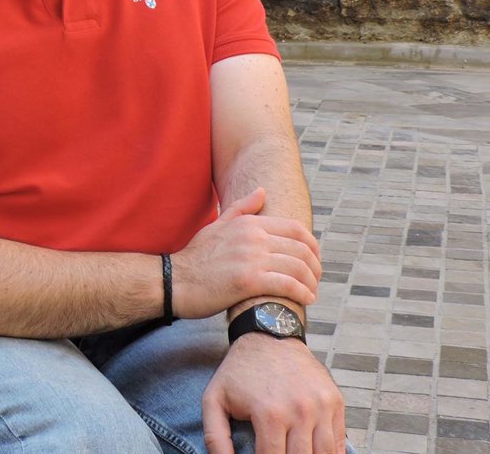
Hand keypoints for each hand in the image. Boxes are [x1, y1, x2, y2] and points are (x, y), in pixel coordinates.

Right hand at [171, 188, 320, 318]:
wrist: (174, 281)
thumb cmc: (196, 257)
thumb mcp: (217, 226)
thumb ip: (241, 209)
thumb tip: (262, 191)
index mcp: (248, 224)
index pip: (295, 229)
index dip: (312, 245)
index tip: (314, 259)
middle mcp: (253, 237)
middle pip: (301, 249)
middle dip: (315, 266)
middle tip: (315, 279)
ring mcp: (251, 258)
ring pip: (298, 268)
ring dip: (311, 282)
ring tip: (311, 292)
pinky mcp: (248, 281)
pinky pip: (288, 285)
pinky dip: (303, 293)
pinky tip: (306, 299)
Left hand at [203, 333, 346, 453]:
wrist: (269, 334)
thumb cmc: (240, 370)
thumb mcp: (215, 398)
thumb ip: (215, 437)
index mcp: (270, 414)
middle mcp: (300, 411)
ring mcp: (321, 406)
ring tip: (293, 453)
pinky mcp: (335, 401)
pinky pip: (339, 442)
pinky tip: (313, 453)